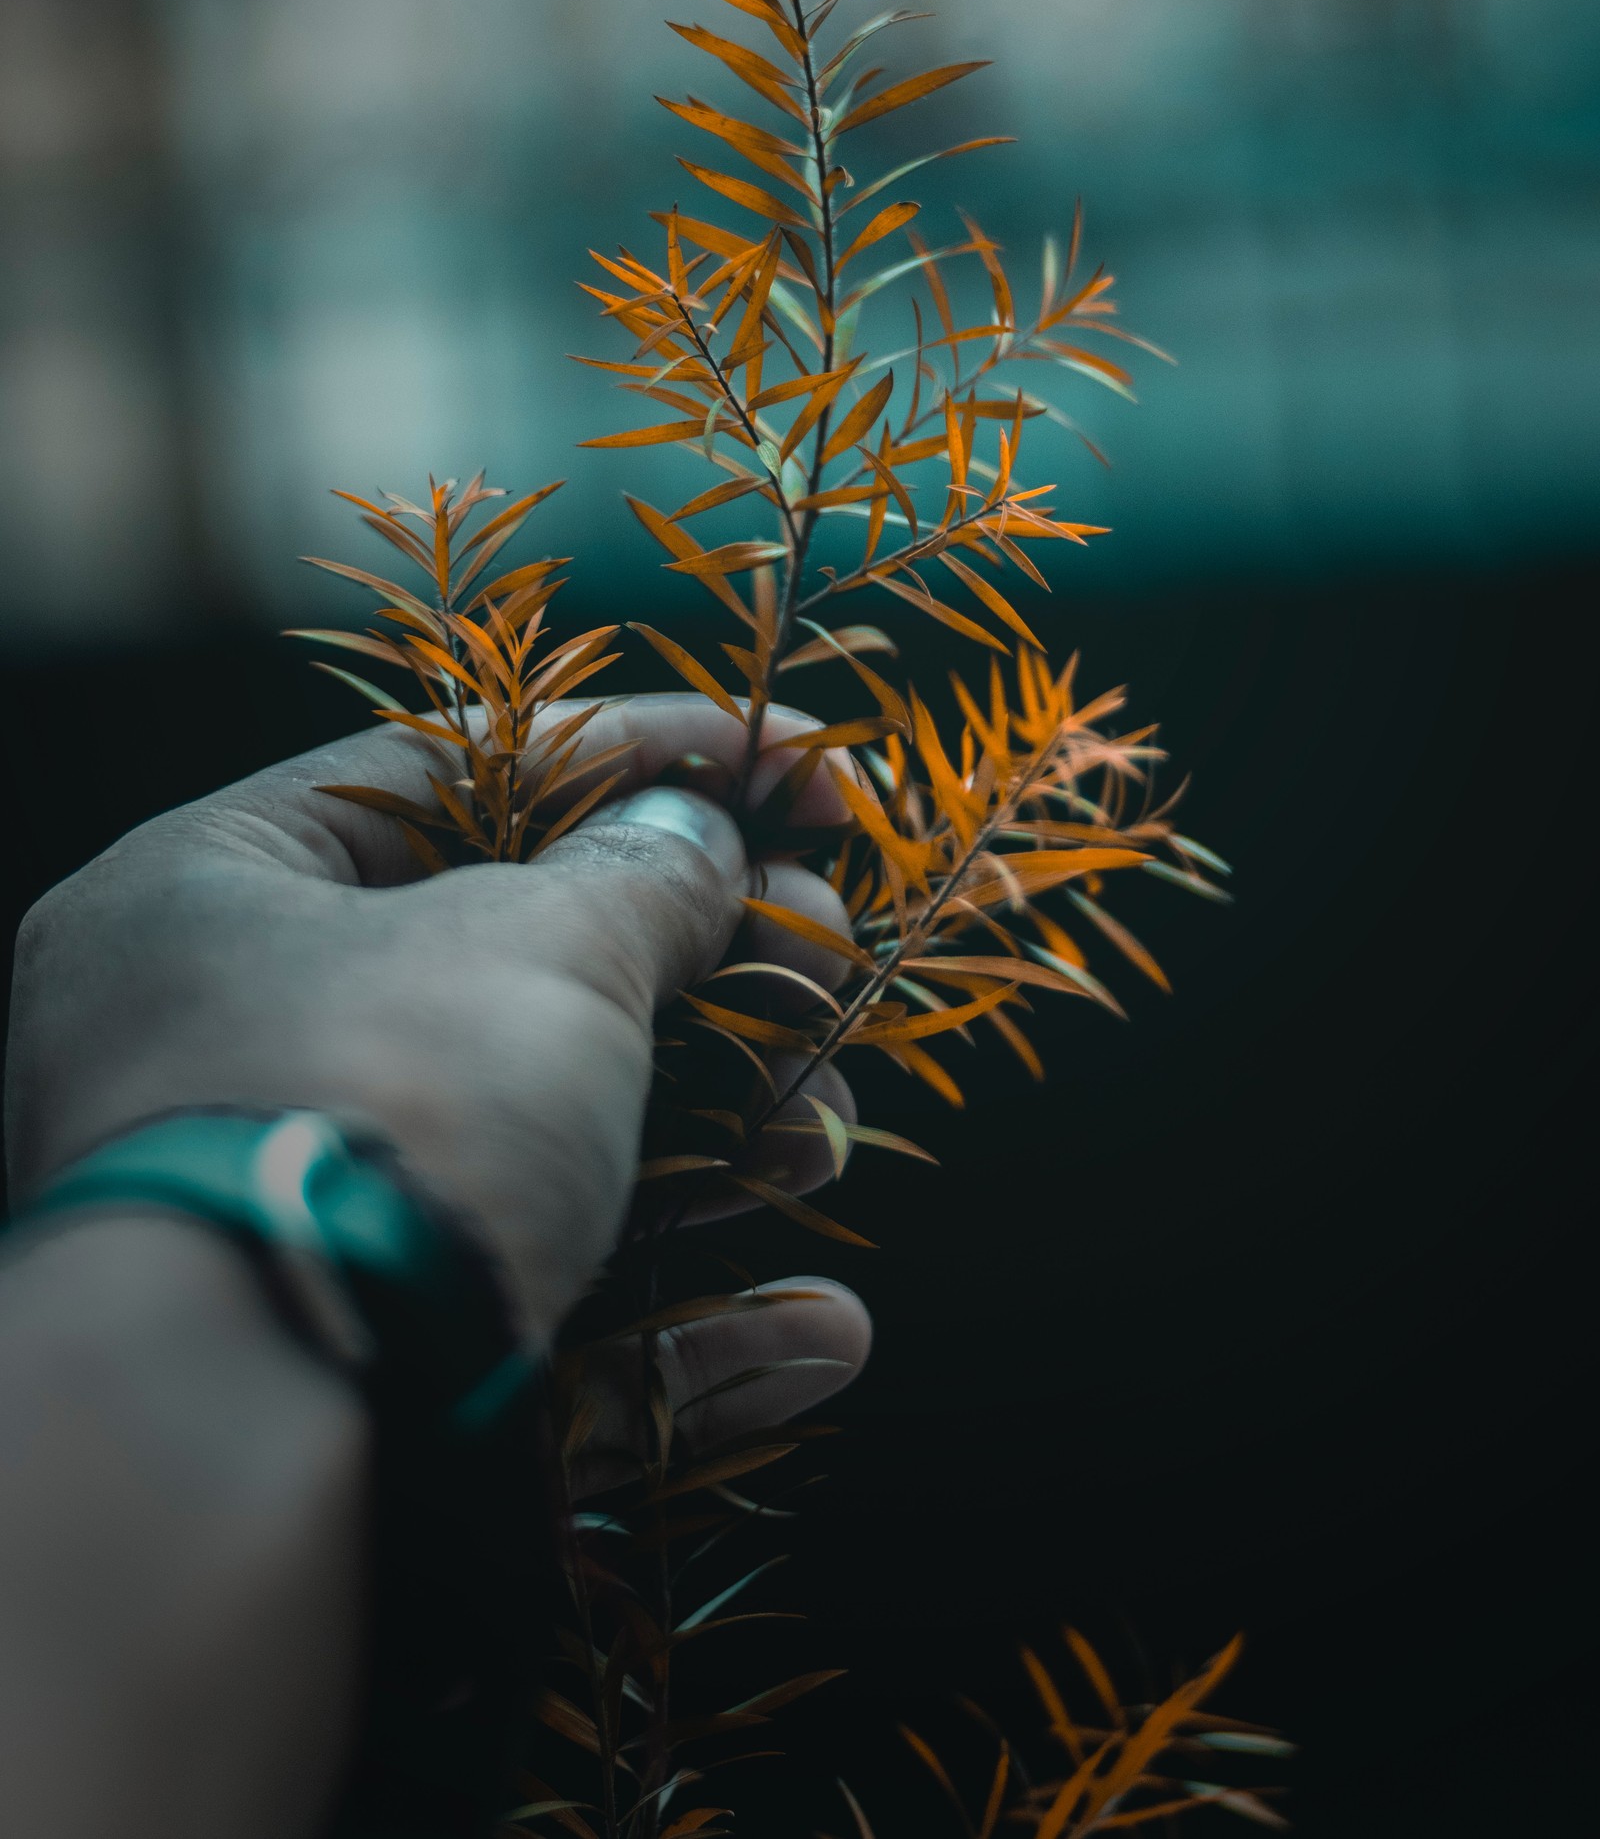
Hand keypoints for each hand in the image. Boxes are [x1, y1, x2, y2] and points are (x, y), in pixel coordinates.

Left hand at [6, 695, 871, 1451]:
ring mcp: (296, 1228)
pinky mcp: (363, 1383)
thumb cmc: (384, 1111)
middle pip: (511, 971)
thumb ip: (646, 875)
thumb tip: (700, 839)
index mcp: (216, 894)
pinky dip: (688, 1333)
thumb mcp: (541, 947)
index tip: (798, 773)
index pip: (457, 769)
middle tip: (828, 960)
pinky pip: (545, 1331)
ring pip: (543, 1157)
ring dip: (717, 1144)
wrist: (269, 1447)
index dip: (646, 753)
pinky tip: (816, 1333)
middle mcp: (228, 1050)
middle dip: (704, 971)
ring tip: (820, 1137)